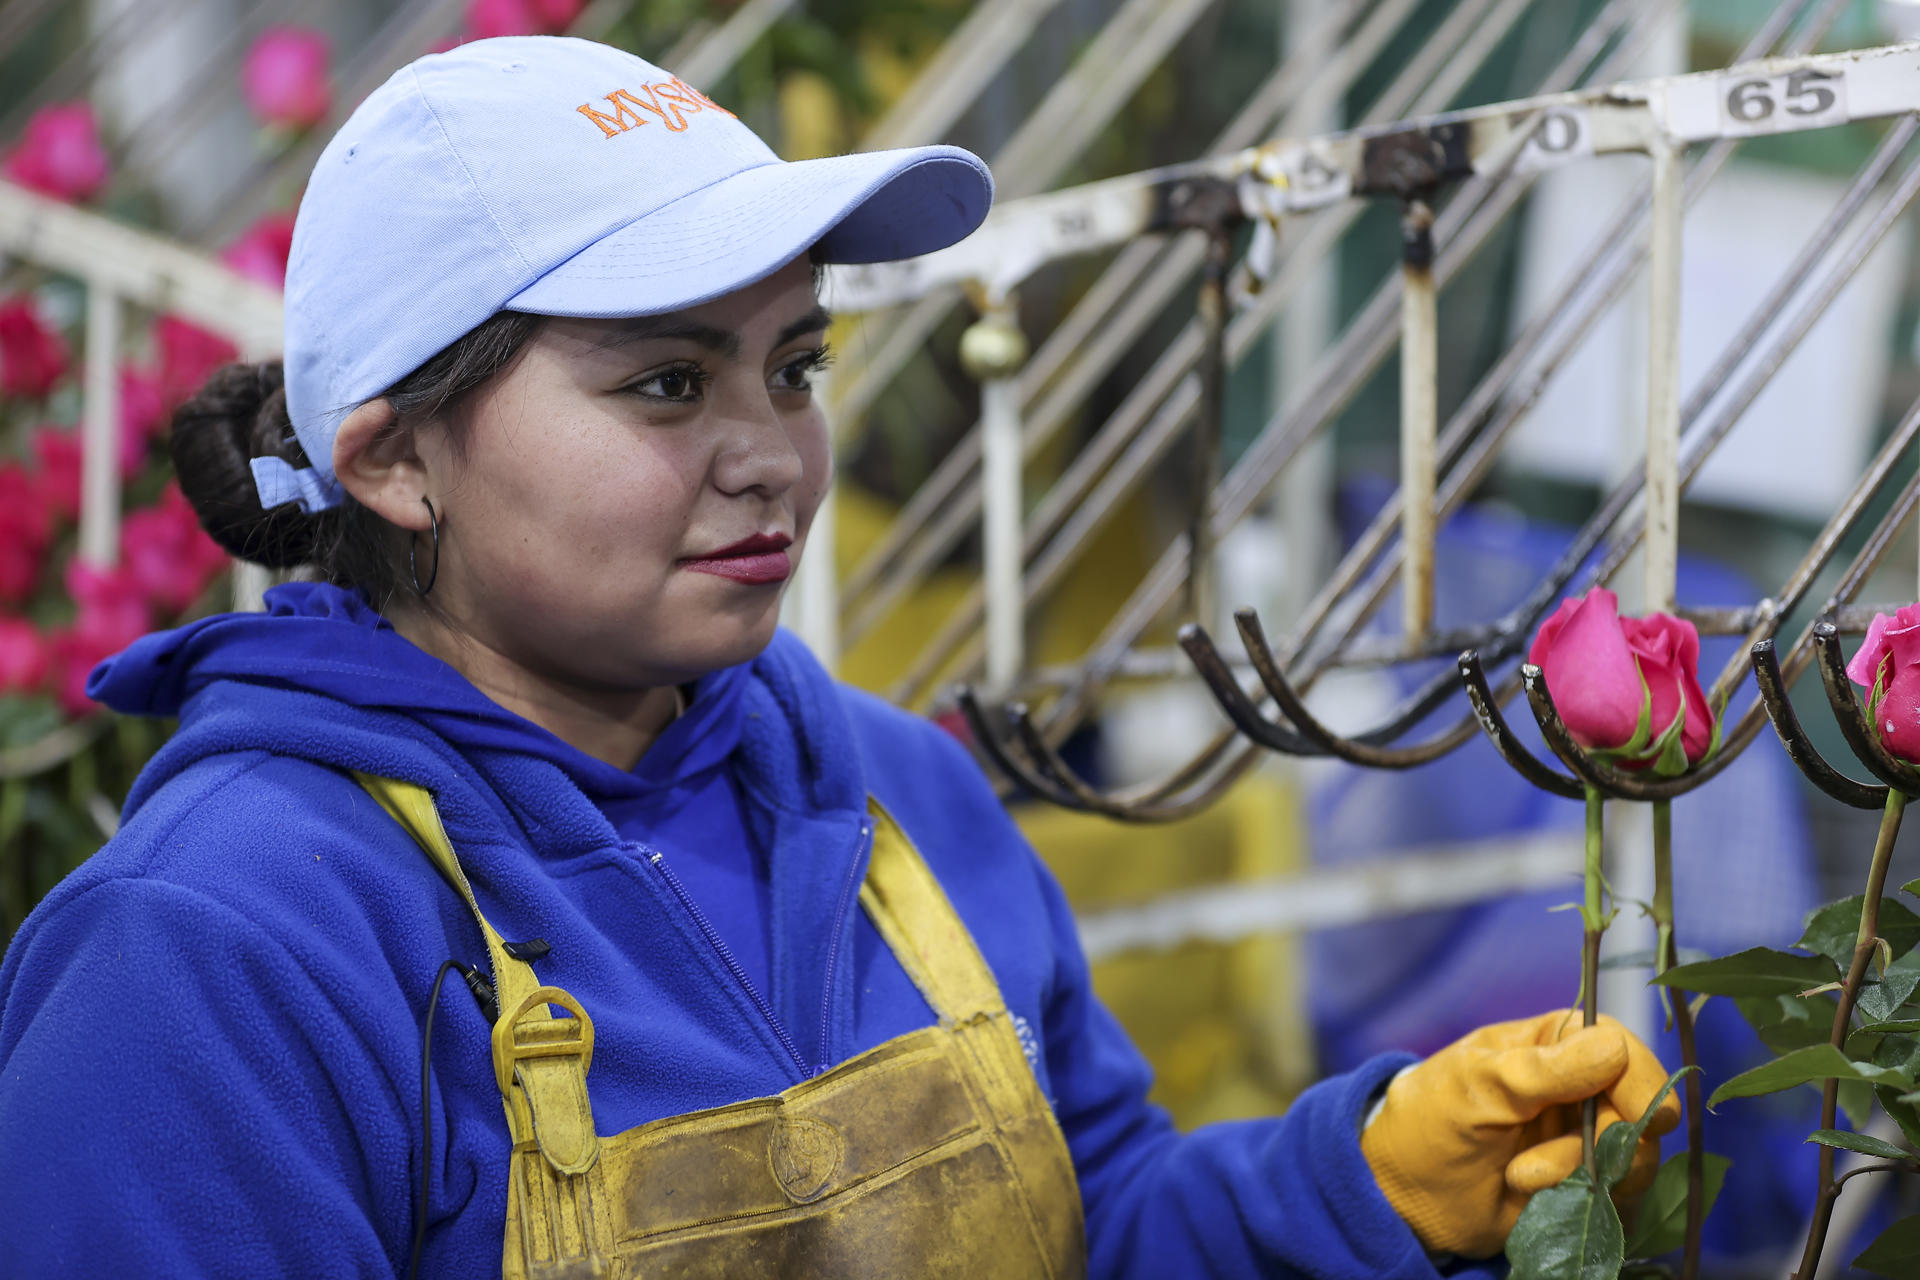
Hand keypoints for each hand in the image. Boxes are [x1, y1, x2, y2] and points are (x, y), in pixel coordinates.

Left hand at [1358, 1010, 1678, 1258]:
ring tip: (1521, 1177)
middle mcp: (1580, 1087)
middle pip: (1641, 1110)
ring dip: (1581, 1173)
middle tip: (1549, 1163)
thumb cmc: (1430, 1119)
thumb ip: (1545, 1070)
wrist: (1406, 1192)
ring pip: (1635, 1157)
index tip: (1644, 1117)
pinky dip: (1584, 1200)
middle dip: (1605, 1141)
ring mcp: (1585, 1138)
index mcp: (1555, 1043)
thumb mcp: (1478, 1086)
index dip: (1640, 1083)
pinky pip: (1619, 1196)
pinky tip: (1533, 1195)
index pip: (1624, 1050)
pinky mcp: (1584, 1184)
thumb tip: (1614, 1045)